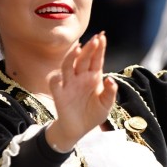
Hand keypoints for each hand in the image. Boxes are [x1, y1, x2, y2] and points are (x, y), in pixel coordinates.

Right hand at [46, 33, 118, 151]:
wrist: (79, 130)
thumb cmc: (93, 114)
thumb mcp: (106, 105)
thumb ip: (110, 93)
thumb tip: (111, 80)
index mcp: (93, 77)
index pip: (96, 59)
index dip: (99, 48)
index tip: (102, 37)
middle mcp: (80, 77)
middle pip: (83, 59)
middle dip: (89, 49)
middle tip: (95, 39)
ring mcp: (69, 84)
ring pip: (68, 66)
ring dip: (72, 57)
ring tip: (78, 49)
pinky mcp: (59, 94)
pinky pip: (55, 83)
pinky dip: (56, 78)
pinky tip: (60, 76)